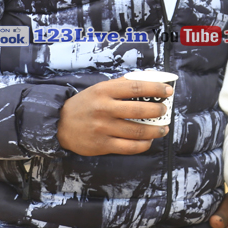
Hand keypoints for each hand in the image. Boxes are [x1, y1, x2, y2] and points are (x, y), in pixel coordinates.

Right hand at [57, 76, 171, 155]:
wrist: (60, 125)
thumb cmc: (84, 105)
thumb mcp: (98, 89)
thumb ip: (120, 85)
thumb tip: (147, 80)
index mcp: (104, 91)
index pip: (136, 87)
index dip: (155, 88)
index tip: (168, 91)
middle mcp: (104, 109)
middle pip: (140, 109)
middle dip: (158, 110)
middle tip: (164, 111)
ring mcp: (103, 128)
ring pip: (138, 131)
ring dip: (155, 130)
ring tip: (163, 129)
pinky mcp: (103, 145)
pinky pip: (130, 147)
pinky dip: (144, 144)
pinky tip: (148, 141)